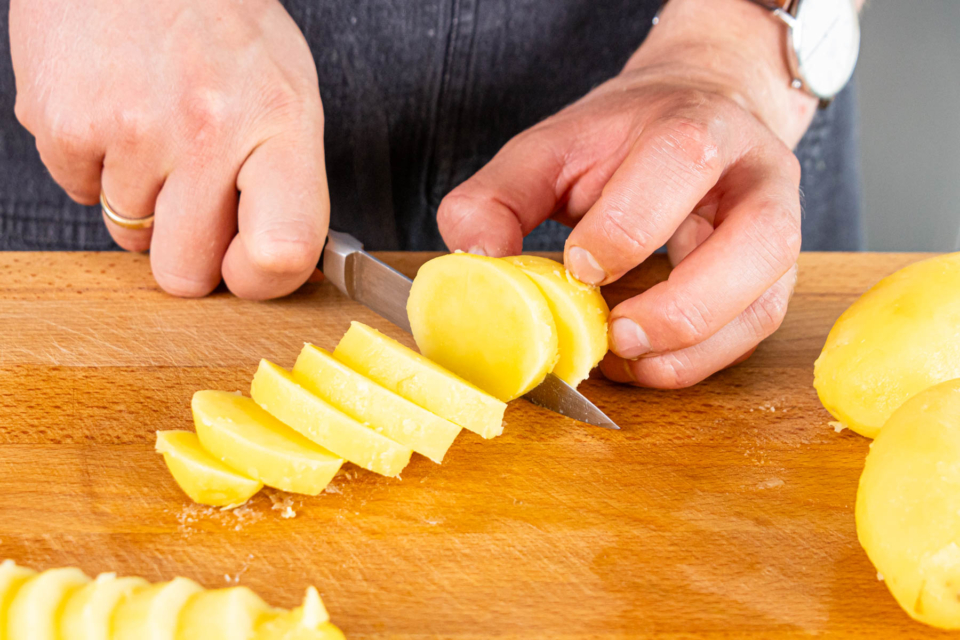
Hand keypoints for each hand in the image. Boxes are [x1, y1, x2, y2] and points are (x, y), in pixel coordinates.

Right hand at [11, 0, 327, 298]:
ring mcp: (134, 130)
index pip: (284, 251)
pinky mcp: (66, 124)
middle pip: (186, 274)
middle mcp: (209, 131)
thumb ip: (288, 182)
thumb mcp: (285, 92)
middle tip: (191, 193)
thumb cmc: (220, 25)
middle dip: (186, 249)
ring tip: (153, 128)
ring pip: (129, 237)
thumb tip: (277, 266)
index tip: (249, 266)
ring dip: (140, 199)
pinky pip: (80, 193)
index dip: (262, 281)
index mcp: (279, 126)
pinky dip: (94, 165)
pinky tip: (114, 111)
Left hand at [437, 0, 816, 388]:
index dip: (626, 226)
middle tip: (618, 335)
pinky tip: (642, 363)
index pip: (681, 162)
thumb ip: (500, 195)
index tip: (578, 268)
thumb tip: (476, 257)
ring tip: (625, 358)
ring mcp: (777, 230)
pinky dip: (696, 362)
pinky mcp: (772, 279)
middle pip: (761, 240)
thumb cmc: (622, 138)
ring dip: (693, 348)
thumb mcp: (550, 147)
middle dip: (684, 304)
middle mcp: (757, 176)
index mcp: (698, 123)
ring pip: (765, 303)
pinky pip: (751, 333)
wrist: (698, 115)